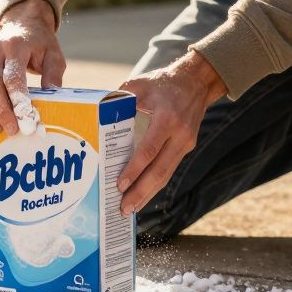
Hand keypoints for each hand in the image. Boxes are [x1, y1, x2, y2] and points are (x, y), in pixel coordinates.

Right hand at [0, 0, 64, 134]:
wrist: (20, 25)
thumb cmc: (39, 44)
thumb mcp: (53, 55)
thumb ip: (53, 75)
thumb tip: (52, 99)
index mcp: (15, 46)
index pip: (12, 77)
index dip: (17, 100)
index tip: (25, 119)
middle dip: (2, 112)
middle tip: (13, 130)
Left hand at [116, 51, 226, 214]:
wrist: (197, 82)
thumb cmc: (163, 83)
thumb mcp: (140, 85)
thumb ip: (119, 99)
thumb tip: (94, 114)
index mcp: (167, 118)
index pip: (150, 149)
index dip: (135, 169)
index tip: (120, 184)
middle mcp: (179, 134)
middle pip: (160, 170)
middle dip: (141, 192)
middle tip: (123, 208)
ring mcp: (185, 143)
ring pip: (166, 175)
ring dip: (148, 194)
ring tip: (130, 209)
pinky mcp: (185, 148)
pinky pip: (169, 170)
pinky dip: (155, 185)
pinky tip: (142, 196)